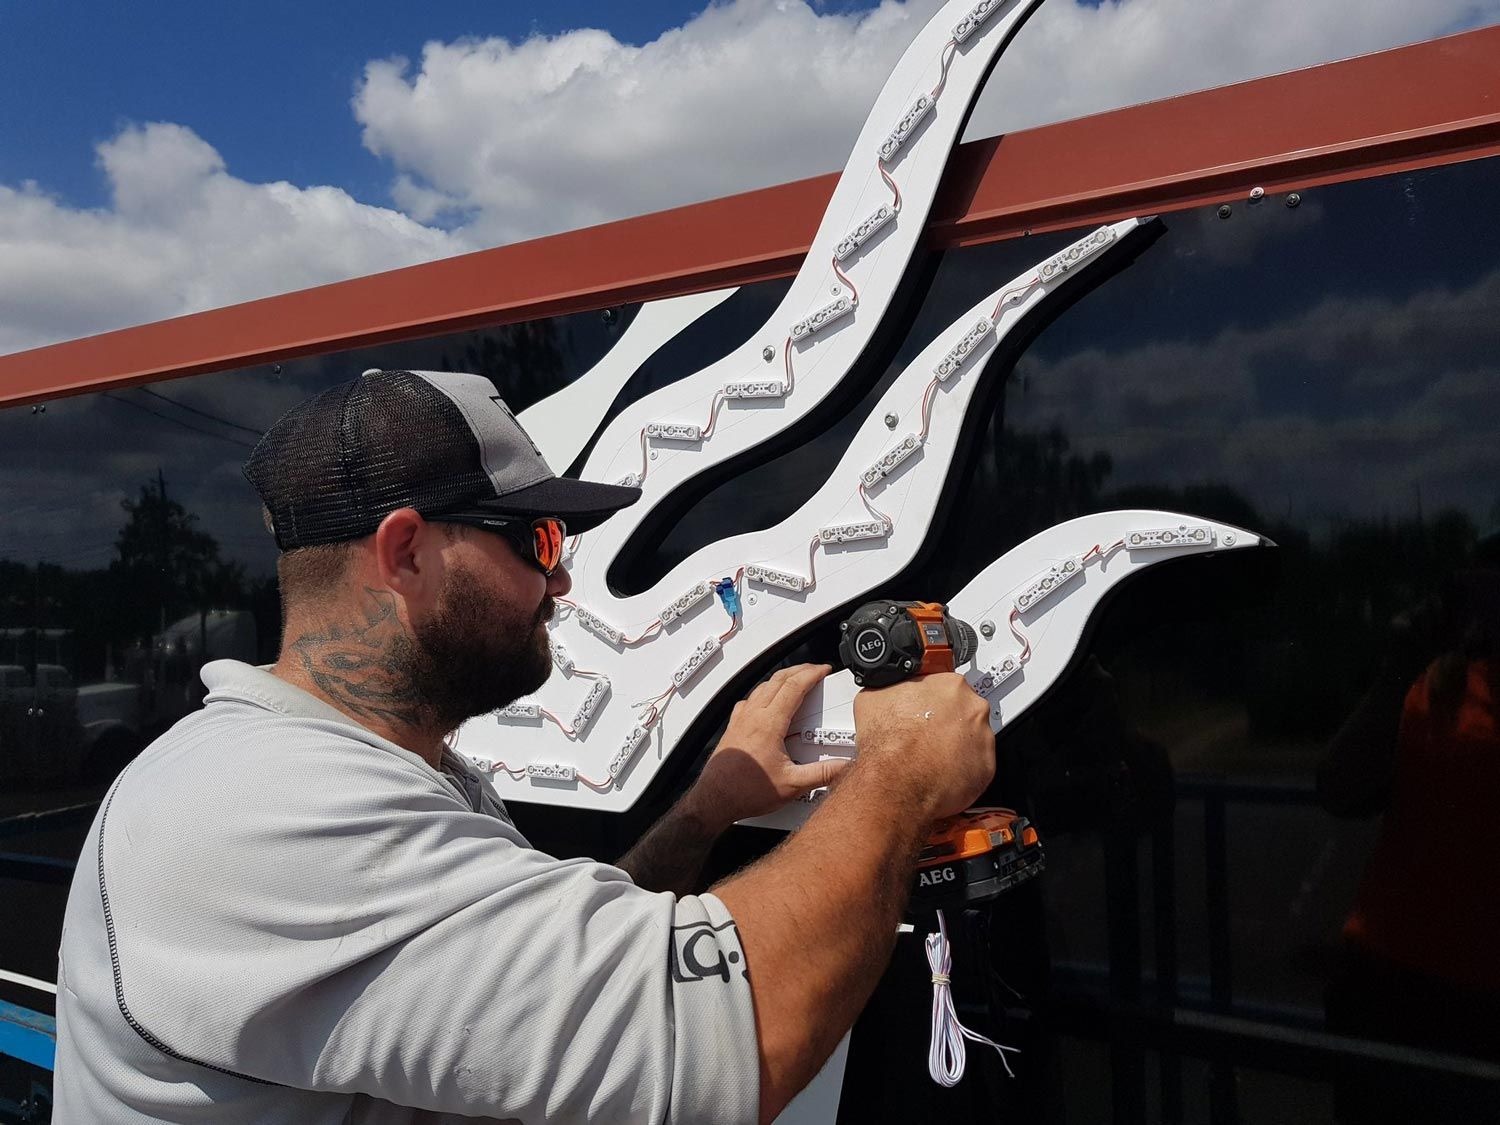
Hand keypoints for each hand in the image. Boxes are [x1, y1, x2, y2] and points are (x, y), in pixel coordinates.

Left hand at [687, 664, 851, 828]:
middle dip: (799, 670)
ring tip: (795, 680)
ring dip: (781, 679)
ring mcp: (740, 720)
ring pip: (762, 687)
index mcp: (769, 724)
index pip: (794, 687)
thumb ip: (822, 774)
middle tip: (814, 669)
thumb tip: (843, 767)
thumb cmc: (745, 791)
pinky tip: (765, 701)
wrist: (715, 799)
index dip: (812, 674)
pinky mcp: (733, 727)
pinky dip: (763, 692)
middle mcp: (753, 716)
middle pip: (778, 679)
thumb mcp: (792, 785)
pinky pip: (749, 700)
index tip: (823, 670)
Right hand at [852, 673, 994, 819]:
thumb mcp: (874, 697)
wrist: (895, 783)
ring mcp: (983, 739)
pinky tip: (940, 772)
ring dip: (956, 745)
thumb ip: (893, 689)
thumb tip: (890, 690)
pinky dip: (962, 769)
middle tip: (926, 734)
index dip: (932, 699)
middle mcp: (973, 709)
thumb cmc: (887, 743)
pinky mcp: (986, 768)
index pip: (946, 685)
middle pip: (964, 710)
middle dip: (947, 721)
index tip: (927, 708)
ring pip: (972, 738)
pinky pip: (976, 766)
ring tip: (931, 756)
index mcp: (950, 685)